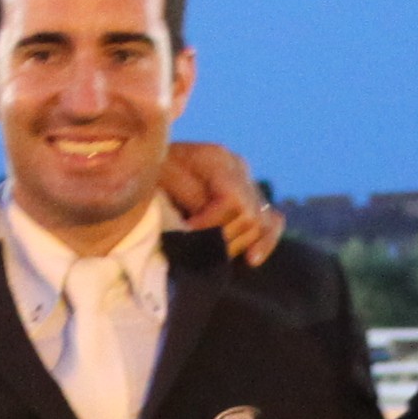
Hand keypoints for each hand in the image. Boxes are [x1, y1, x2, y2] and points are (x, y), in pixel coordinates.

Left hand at [162, 142, 284, 263]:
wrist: (145, 164)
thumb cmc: (150, 172)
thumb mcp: (162, 178)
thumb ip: (188, 198)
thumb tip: (203, 228)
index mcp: (217, 159)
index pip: (233, 200)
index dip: (212, 224)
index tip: (187, 234)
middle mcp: (239, 168)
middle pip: (249, 216)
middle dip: (223, 238)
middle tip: (197, 249)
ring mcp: (248, 184)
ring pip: (262, 222)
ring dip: (237, 243)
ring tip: (212, 253)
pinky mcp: (251, 199)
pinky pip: (272, 221)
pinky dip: (265, 241)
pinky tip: (251, 259)